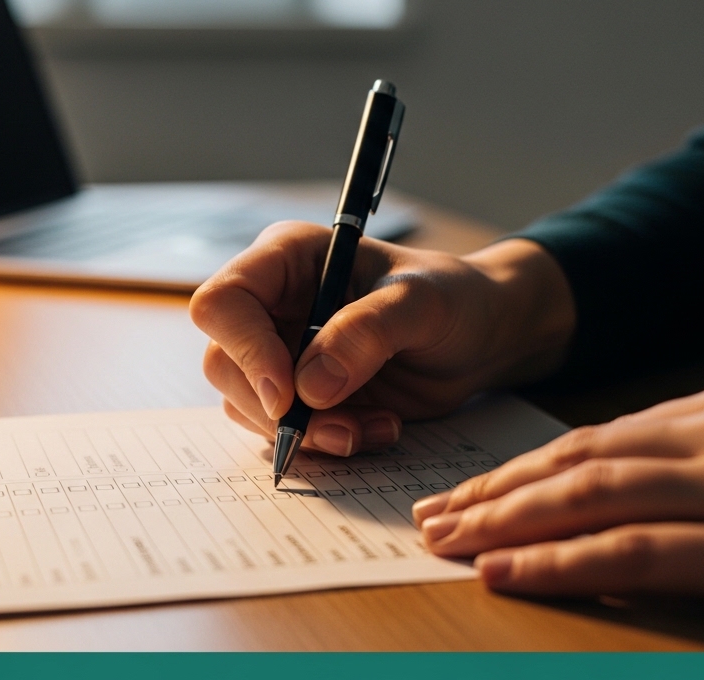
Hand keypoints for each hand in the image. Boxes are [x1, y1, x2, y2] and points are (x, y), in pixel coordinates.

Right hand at [189, 222, 574, 456]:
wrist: (480, 337)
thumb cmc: (453, 298)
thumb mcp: (422, 303)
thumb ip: (368, 332)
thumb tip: (308, 386)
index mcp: (286, 259)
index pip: (224, 301)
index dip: (243, 348)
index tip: (288, 393)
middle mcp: (271, 304)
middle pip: (223, 362)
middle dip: (276, 408)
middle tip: (342, 428)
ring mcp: (280, 351)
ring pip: (247, 405)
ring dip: (306, 433)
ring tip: (371, 429)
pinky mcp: (298, 395)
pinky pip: (283, 431)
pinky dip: (326, 444)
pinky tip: (376, 429)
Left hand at [412, 371, 703, 629]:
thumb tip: (640, 474)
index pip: (601, 434)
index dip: (526, 465)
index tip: (472, 489)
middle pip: (581, 457)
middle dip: (497, 488)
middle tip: (433, 513)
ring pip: (594, 494)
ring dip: (509, 518)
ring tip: (447, 539)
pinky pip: (640, 551)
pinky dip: (564, 561)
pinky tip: (510, 572)